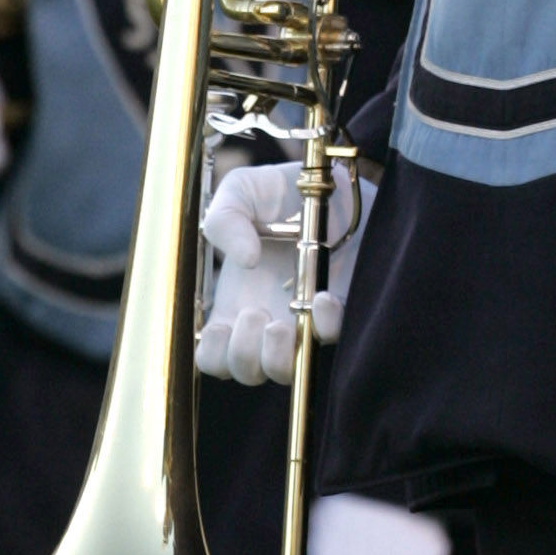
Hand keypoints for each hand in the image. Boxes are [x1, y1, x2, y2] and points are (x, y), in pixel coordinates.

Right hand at [196, 161, 364, 381]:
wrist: (336, 183)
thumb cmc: (283, 193)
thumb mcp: (244, 191)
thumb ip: (224, 218)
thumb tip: (243, 261)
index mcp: (237, 301)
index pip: (216, 357)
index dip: (214, 354)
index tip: (221, 326)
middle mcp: (269, 318)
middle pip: (246, 372)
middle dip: (244, 355)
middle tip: (255, 314)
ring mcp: (306, 318)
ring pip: (284, 371)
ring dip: (275, 356)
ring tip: (278, 322)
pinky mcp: (341, 309)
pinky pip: (331, 338)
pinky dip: (323, 325)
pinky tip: (320, 298)